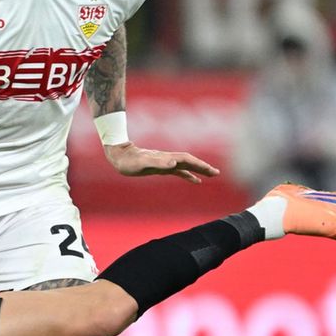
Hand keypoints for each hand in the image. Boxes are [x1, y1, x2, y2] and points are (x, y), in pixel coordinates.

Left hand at [104, 143, 219, 182]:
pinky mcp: (161, 167)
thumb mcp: (142, 163)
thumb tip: (174, 163)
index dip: (199, 165)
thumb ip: (158, 162)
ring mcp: (165, 162)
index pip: (187, 160)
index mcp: (166, 158)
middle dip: (203, 167)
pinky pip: (178, 171)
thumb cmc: (129, 161)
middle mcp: (168, 159)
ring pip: (186, 165)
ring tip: (211, 175)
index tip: (210, 171)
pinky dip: (188, 175)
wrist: (119, 155)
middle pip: (190, 161)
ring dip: (199, 169)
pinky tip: (194, 180)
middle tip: (216, 173)